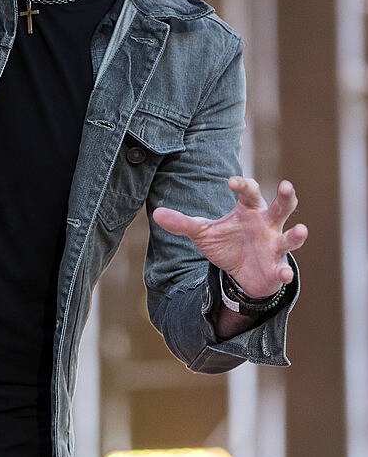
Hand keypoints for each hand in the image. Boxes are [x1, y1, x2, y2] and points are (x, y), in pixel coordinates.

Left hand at [152, 176, 307, 297]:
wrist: (243, 275)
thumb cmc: (227, 245)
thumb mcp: (203, 233)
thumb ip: (182, 223)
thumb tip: (155, 214)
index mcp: (249, 210)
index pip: (250, 191)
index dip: (242, 184)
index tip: (231, 181)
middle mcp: (267, 224)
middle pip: (281, 207)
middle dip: (286, 197)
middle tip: (287, 185)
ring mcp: (276, 246)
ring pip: (291, 237)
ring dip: (297, 235)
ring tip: (302, 230)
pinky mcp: (278, 267)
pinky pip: (284, 269)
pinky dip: (285, 272)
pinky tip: (283, 274)